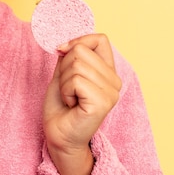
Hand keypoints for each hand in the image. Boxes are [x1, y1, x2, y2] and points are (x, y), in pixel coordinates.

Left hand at [43, 34, 121, 174]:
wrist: (58, 135)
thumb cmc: (61, 106)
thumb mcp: (64, 73)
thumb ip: (70, 55)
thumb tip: (67, 41)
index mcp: (109, 72)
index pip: (100, 39)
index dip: (78, 41)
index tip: (62, 51)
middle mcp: (115, 81)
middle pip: (82, 50)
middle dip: (65, 68)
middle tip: (68, 89)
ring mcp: (111, 93)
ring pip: (76, 65)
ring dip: (64, 82)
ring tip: (70, 98)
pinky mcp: (102, 102)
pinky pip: (76, 81)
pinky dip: (65, 91)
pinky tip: (72, 105)